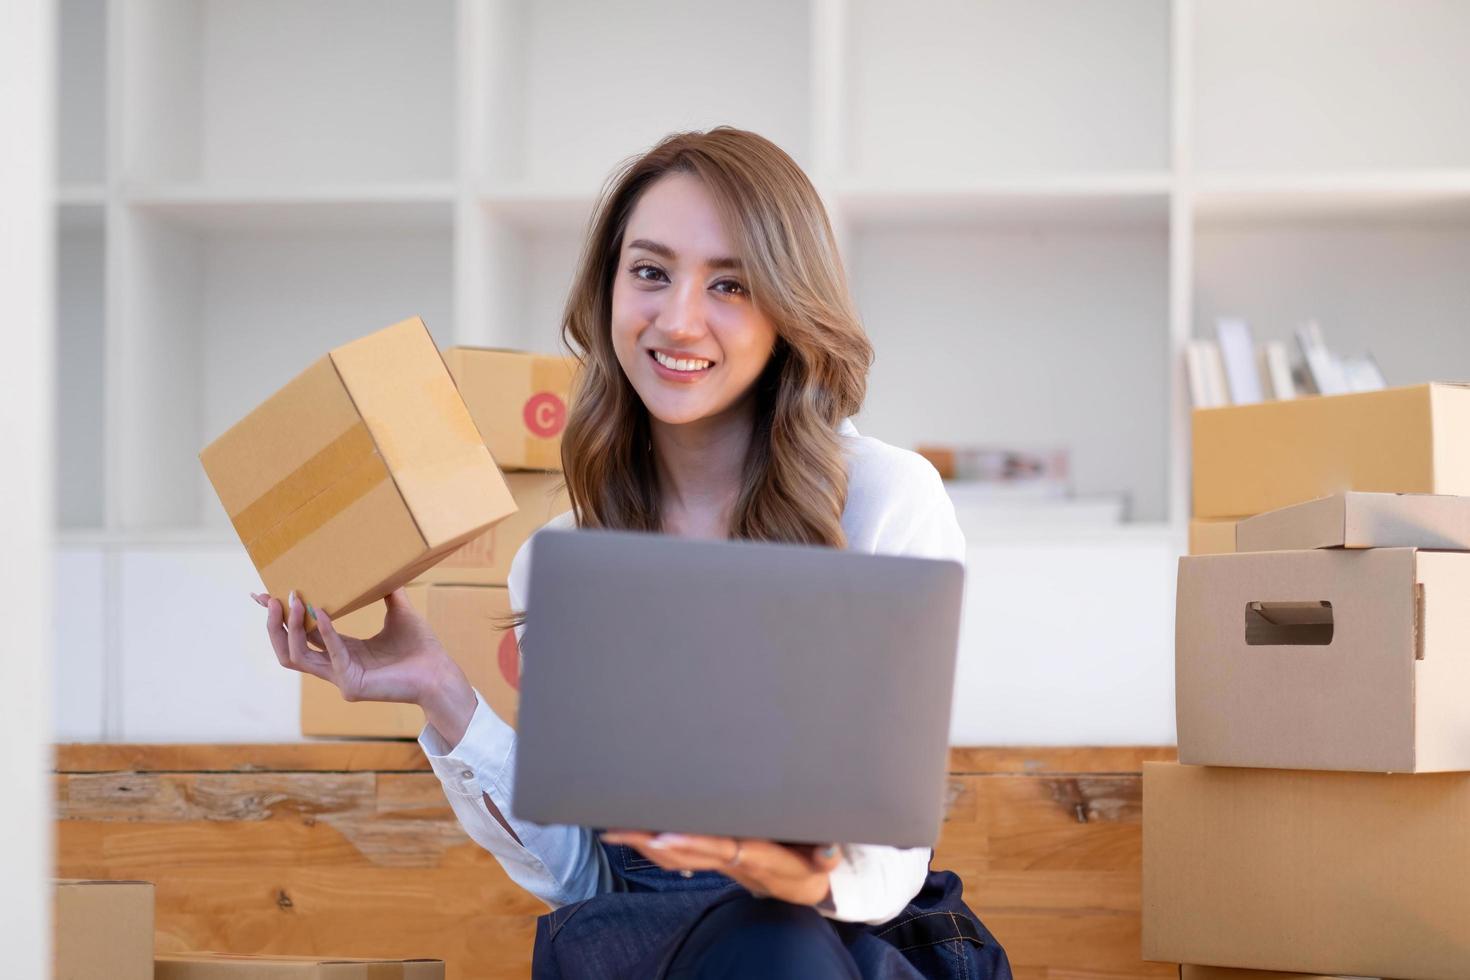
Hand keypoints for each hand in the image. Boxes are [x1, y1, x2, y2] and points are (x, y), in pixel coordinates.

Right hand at [253, 588, 458, 705]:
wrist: (440, 674)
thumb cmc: (422, 649)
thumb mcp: (400, 613)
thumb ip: (390, 593)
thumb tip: (386, 566)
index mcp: (342, 650)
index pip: (300, 634)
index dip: (280, 616)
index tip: (261, 594)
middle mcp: (336, 666)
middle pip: (288, 649)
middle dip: (274, 624)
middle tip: (269, 597)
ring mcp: (341, 678)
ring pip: (298, 656)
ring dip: (291, 627)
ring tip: (291, 600)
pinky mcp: (352, 685)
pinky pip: (331, 655)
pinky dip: (324, 632)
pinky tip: (321, 612)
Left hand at [600, 830, 841, 906]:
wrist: (804, 886)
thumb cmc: (813, 862)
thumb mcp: (827, 860)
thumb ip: (828, 854)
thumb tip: (828, 852)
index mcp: (759, 857)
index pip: (721, 849)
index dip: (693, 844)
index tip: (665, 836)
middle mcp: (733, 862)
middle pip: (688, 855)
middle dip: (652, 844)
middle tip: (620, 829)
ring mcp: (720, 863)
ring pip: (678, 860)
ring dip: (645, 846)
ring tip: (615, 830)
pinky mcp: (713, 859)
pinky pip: (679, 859)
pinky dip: (654, 847)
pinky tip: (634, 834)